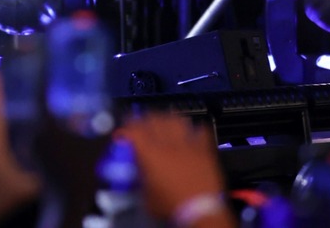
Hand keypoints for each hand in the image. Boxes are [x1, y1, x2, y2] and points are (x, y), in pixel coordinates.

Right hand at [119, 113, 234, 225]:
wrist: (201, 212)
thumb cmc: (170, 206)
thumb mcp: (146, 196)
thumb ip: (139, 180)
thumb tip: (135, 174)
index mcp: (150, 153)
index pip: (134, 129)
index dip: (127, 126)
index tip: (124, 130)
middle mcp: (167, 143)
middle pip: (154, 118)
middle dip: (146, 119)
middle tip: (142, 125)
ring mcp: (187, 145)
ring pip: (175, 119)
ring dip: (168, 119)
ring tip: (165, 123)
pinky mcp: (204, 150)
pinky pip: (201, 130)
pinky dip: (195, 130)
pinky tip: (192, 133)